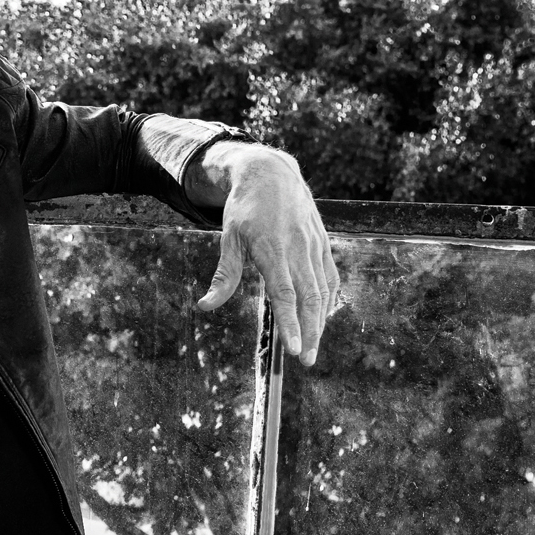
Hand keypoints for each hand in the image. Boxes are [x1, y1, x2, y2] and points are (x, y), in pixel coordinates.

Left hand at [194, 145, 338, 366]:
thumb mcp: (228, 239)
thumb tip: (205, 306)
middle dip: (311, 333)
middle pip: (310, 299)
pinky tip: (322, 319)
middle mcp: (298, 249)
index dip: (291, 324)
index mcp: (273, 250)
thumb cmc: (244, 208)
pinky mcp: (323, 243)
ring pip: (323, 291)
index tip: (293, 350)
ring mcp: (314, 246)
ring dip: (321, 322)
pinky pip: (330, 278)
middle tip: (306, 361)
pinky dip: (328, 301)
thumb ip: (223, 276)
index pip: (285, 295)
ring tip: (313, 347)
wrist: (272, 173)